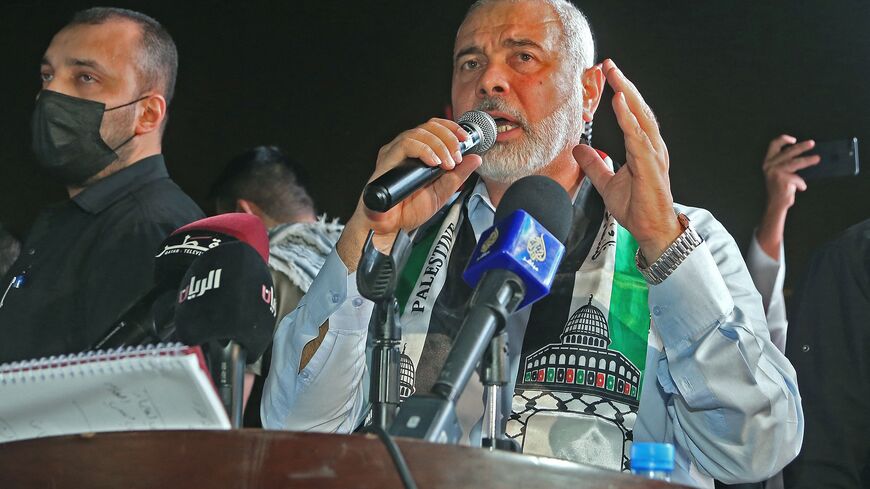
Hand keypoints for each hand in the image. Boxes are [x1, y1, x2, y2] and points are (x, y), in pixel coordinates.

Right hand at [337, 118, 481, 270]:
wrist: (391, 227)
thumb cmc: (409, 211)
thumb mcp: (442, 192)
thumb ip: (458, 175)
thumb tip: (475, 159)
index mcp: (418, 153)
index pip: (435, 128)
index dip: (452, 129)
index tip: (466, 139)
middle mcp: (405, 149)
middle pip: (429, 126)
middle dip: (449, 138)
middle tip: (457, 156)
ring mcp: (395, 152)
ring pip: (419, 133)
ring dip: (439, 145)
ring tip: (448, 164)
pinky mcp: (387, 159)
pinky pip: (406, 144)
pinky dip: (424, 150)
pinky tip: (434, 162)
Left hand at [572, 59, 680, 261]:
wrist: (650, 230)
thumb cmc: (636, 207)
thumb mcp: (606, 183)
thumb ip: (594, 165)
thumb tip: (579, 149)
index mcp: (643, 148)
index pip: (633, 114)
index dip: (622, 94)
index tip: (609, 76)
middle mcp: (651, 147)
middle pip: (639, 109)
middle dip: (625, 86)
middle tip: (610, 66)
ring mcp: (653, 155)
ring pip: (641, 119)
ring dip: (628, 96)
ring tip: (616, 78)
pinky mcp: (650, 166)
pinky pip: (639, 137)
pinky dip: (630, 120)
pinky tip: (621, 104)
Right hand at [762, 135, 817, 212]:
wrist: (776, 204)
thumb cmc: (780, 188)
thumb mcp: (780, 173)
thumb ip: (787, 163)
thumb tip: (805, 156)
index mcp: (768, 162)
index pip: (773, 145)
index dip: (783, 139)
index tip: (794, 139)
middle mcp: (769, 166)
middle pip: (788, 152)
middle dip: (802, 147)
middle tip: (812, 144)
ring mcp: (775, 172)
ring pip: (795, 162)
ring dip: (807, 160)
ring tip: (817, 159)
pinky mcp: (783, 180)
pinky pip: (797, 178)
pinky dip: (801, 183)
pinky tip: (801, 188)